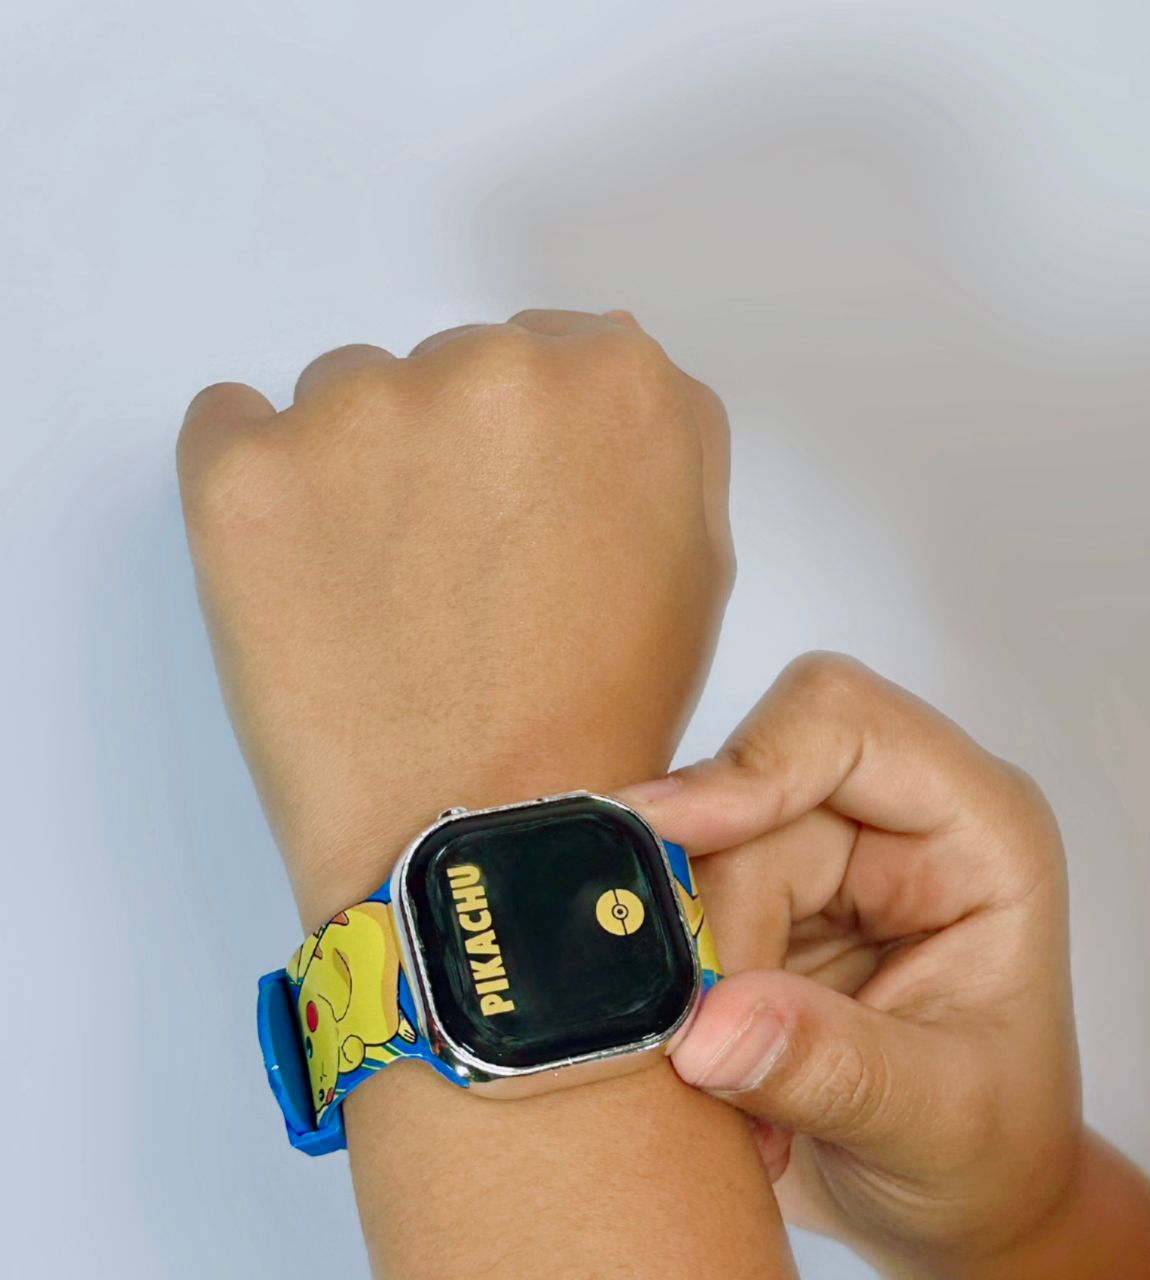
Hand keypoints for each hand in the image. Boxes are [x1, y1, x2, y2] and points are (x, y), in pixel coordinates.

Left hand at [178, 311, 731, 924]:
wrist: (481, 837)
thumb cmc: (599, 715)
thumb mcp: (695, 564)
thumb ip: (660, 437)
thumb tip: (596, 350)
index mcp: (619, 383)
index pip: (564, 354)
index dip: (541, 450)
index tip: (524, 522)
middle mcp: (493, 366)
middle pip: (456, 367)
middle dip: (455, 454)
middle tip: (460, 581)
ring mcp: (359, 410)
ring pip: (350, 398)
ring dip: (362, 472)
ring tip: (386, 601)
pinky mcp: (244, 467)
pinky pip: (233, 425)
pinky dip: (263, 491)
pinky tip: (307, 582)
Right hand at [617, 654, 1080, 1279]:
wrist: (958, 1218)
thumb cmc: (992, 1157)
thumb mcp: (938, 1122)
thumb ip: (833, 1068)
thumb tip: (706, 1027)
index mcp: (976, 831)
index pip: (843, 722)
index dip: (749, 767)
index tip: (664, 839)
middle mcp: (892, 827)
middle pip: (743, 808)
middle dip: (711, 933)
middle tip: (710, 1056)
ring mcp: (818, 868)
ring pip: (687, 869)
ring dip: (687, 985)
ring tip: (736, 1102)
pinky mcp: (757, 915)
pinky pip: (668, 921)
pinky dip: (671, 1006)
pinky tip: (715, 1088)